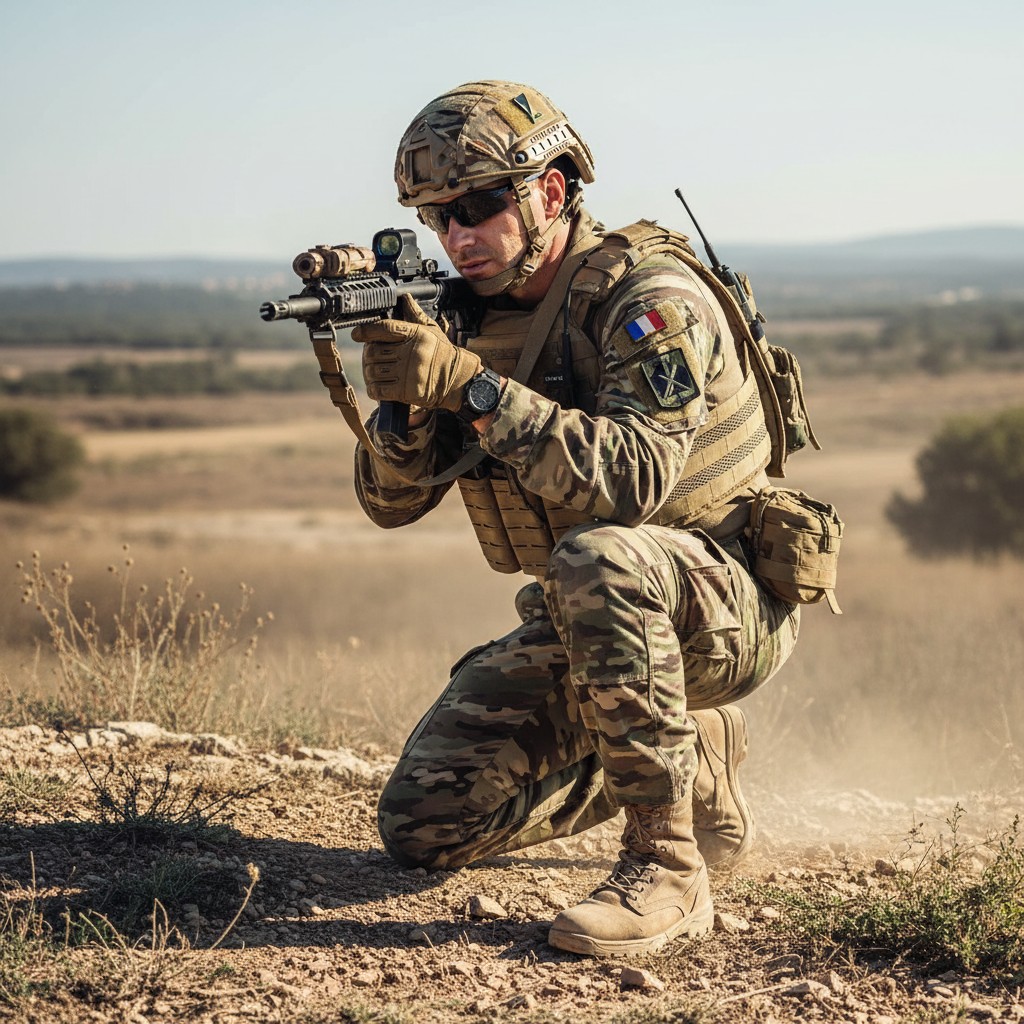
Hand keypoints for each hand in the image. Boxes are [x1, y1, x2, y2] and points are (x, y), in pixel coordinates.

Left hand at [352, 295, 481, 411]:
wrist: (458, 381)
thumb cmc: (443, 354)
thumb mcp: (432, 331)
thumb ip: (416, 315)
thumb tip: (405, 298)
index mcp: (416, 335)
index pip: (385, 328)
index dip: (367, 331)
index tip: (356, 334)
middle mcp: (411, 352)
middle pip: (374, 351)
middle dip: (368, 356)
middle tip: (370, 358)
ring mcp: (408, 373)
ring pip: (374, 371)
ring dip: (369, 374)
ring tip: (374, 373)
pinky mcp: (406, 392)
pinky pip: (379, 390)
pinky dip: (374, 389)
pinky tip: (377, 387)